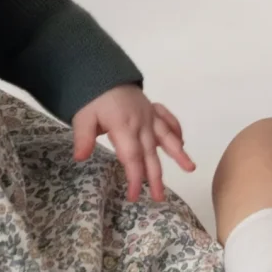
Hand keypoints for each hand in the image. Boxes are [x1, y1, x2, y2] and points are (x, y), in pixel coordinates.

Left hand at [71, 85, 194, 202]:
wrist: (103, 73)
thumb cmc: (92, 99)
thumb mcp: (82, 117)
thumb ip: (83, 137)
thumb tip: (80, 158)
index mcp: (123, 126)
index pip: (132, 156)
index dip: (134, 177)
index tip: (134, 196)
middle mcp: (141, 122)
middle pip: (150, 153)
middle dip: (155, 177)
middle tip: (159, 197)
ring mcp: (150, 115)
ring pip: (166, 136)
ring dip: (178, 153)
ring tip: (190, 168)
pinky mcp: (153, 109)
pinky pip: (168, 119)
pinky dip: (176, 130)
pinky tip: (182, 142)